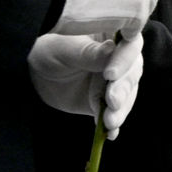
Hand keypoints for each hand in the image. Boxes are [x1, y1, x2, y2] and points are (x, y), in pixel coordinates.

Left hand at [27, 33, 143, 139]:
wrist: (38, 73)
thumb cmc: (50, 50)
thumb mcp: (63, 48)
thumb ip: (87, 52)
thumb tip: (111, 50)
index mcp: (114, 37)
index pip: (131, 45)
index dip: (125, 59)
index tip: (110, 74)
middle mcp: (122, 59)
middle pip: (133, 73)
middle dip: (123, 89)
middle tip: (111, 101)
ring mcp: (117, 81)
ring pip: (127, 95)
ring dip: (121, 110)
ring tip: (110, 121)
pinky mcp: (108, 101)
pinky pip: (115, 113)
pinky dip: (113, 124)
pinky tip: (110, 134)